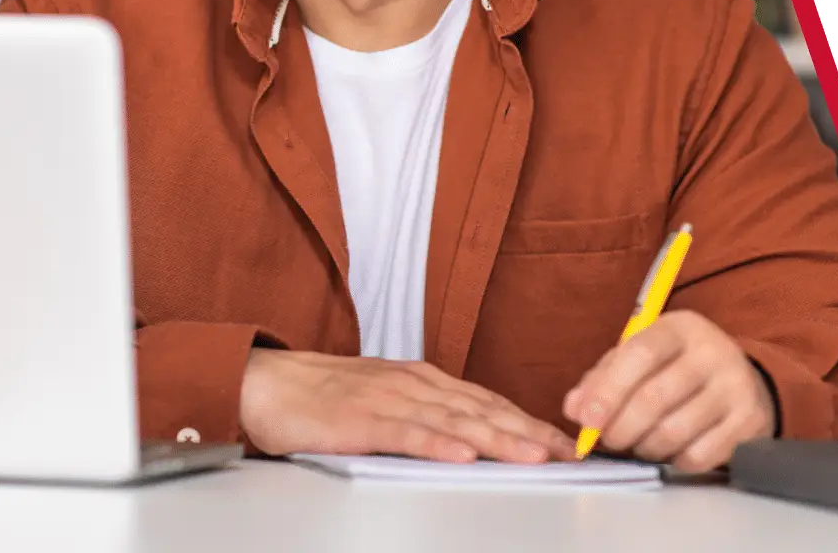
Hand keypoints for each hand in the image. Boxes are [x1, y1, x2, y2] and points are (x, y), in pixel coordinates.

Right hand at [241, 349, 575, 463]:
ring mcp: (388, 400)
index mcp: (423, 381)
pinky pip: (405, 434)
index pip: (487, 403)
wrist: (270, 384)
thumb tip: (472, 439)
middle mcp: (413, 385)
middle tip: (567, 453)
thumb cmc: (328, 397)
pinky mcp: (360, 420)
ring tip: (532, 456)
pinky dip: (437, 445)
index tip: (564, 442)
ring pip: (452, 421)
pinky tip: (462, 457)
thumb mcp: (388, 401)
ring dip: (496, 440)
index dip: (527, 422)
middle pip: (481, 411)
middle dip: (528, 433)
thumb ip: (427, 416)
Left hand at [563, 311, 775, 471]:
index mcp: (681, 327)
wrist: (741, 377)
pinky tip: (669, 451)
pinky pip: (700, 456)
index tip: (586, 418)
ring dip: (645, 447)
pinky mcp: (751, 423)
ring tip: (637, 443)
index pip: (640, 353)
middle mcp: (713, 352)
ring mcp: (737, 387)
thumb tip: (574, 407)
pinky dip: (674, 461)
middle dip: (620, 427)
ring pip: (675, 432)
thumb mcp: (642, 355)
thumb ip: (604, 377)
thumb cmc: (677, 366)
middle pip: (655, 397)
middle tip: (608, 439)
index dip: (608, 389)